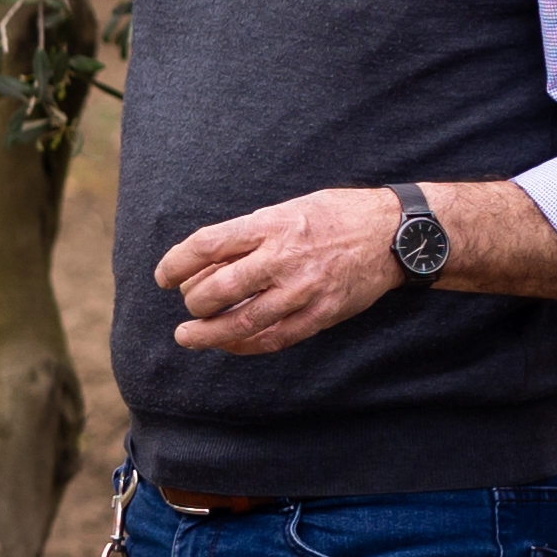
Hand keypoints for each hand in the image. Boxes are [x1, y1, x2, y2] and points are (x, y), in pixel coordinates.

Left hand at [155, 186, 408, 355]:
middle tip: (188, 305)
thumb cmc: (334, 217)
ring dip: (209, 334)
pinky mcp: (321, 314)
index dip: (176, 263)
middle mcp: (285, 257)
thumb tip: (202, 265)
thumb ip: (248, 235)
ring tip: (188, 336)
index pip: (208, 244)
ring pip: (243, 322)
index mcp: (272, 224)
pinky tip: (228, 345)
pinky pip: (275, 338)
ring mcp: (304, 289)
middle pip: (220, 288)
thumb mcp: (287, 210)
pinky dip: (245, 345)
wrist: (393, 234)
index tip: (162, 276)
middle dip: (194, 301)